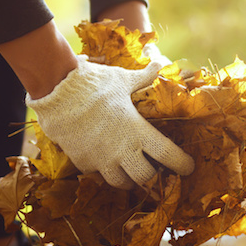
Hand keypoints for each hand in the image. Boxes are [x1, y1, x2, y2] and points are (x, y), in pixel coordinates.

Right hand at [27, 56, 193, 186]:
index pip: (168, 155)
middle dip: (152, 176)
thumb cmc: (94, 84)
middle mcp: (122, 150)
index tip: (188, 167)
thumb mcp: (123, 79)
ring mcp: (101, 159)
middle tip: (154, 169)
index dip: (181, 164)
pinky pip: (97, 173)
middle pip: (146, 178)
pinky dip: (103, 170)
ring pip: (121, 183)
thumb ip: (143, 77)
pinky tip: (103, 160)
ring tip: (129, 171)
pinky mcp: (82, 161)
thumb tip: (159, 62)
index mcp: (137, 131)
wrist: (57, 92)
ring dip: (128, 179)